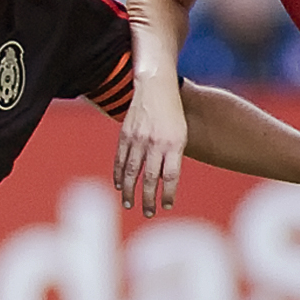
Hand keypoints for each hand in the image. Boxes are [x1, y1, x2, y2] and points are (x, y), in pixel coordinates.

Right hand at [115, 75, 188, 216]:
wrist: (157, 87)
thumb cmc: (173, 114)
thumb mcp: (181, 134)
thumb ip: (173, 157)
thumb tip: (164, 182)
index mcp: (173, 143)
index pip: (170, 176)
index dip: (168, 193)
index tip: (167, 206)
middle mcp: (155, 142)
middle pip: (150, 177)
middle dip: (148, 198)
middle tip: (148, 213)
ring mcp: (138, 138)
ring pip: (132, 171)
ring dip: (130, 190)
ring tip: (129, 204)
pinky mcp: (125, 133)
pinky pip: (120, 158)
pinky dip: (118, 174)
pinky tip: (119, 185)